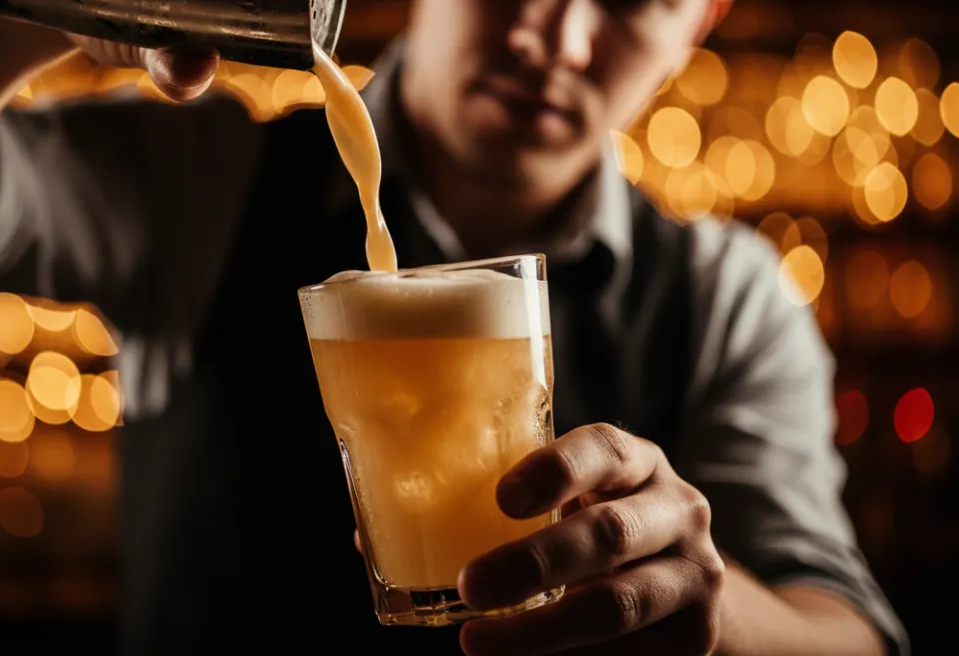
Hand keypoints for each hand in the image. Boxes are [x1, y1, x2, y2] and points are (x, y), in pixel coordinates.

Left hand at [457, 424, 725, 655]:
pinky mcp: (695, 635)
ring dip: (540, 630)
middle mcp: (678, 510)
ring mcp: (694, 574)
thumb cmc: (599, 524)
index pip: (604, 450)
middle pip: (607, 534)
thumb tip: (390, 527)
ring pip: (617, 606)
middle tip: (470, 585)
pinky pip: (625, 653)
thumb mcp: (577, 499)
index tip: (502, 498)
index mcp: (638, 462)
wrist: (682, 582)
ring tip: (477, 642)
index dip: (554, 471)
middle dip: (533, 563)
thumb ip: (519, 502)